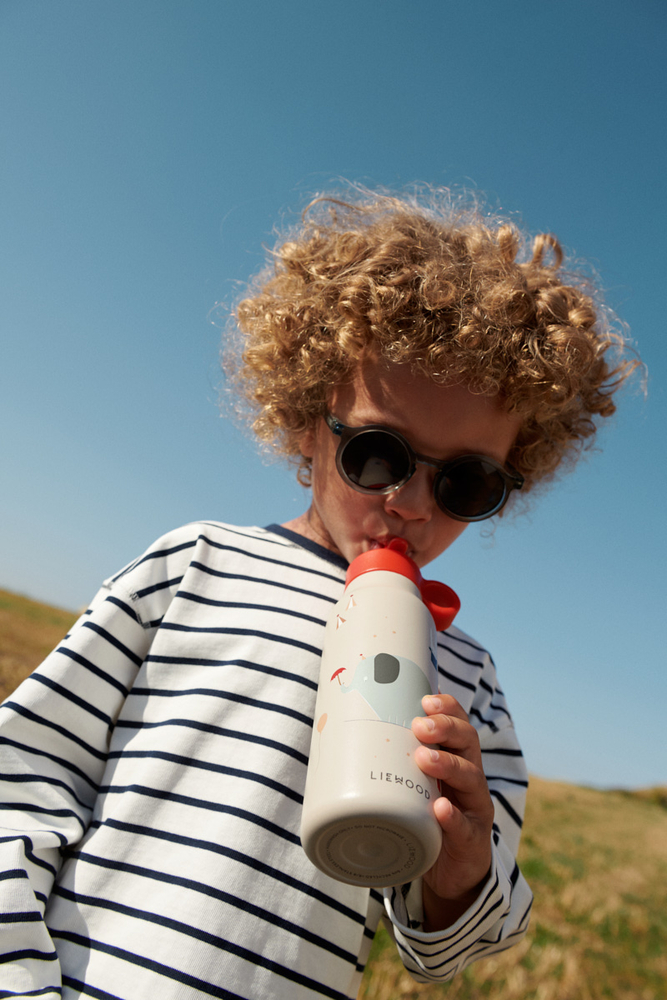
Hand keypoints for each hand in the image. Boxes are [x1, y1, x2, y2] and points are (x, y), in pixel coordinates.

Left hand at [412, 694, 493, 930]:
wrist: (451, 871)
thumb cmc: (426, 818)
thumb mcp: (413, 785)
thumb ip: (391, 763)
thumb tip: (338, 734)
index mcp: (456, 758)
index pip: (459, 723)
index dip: (447, 708)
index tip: (425, 699)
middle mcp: (470, 777)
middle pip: (468, 742)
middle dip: (446, 728)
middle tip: (419, 726)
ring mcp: (474, 807)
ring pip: (471, 777)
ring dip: (448, 764)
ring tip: (424, 759)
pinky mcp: (472, 839)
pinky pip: (465, 826)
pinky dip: (453, 816)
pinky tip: (440, 808)